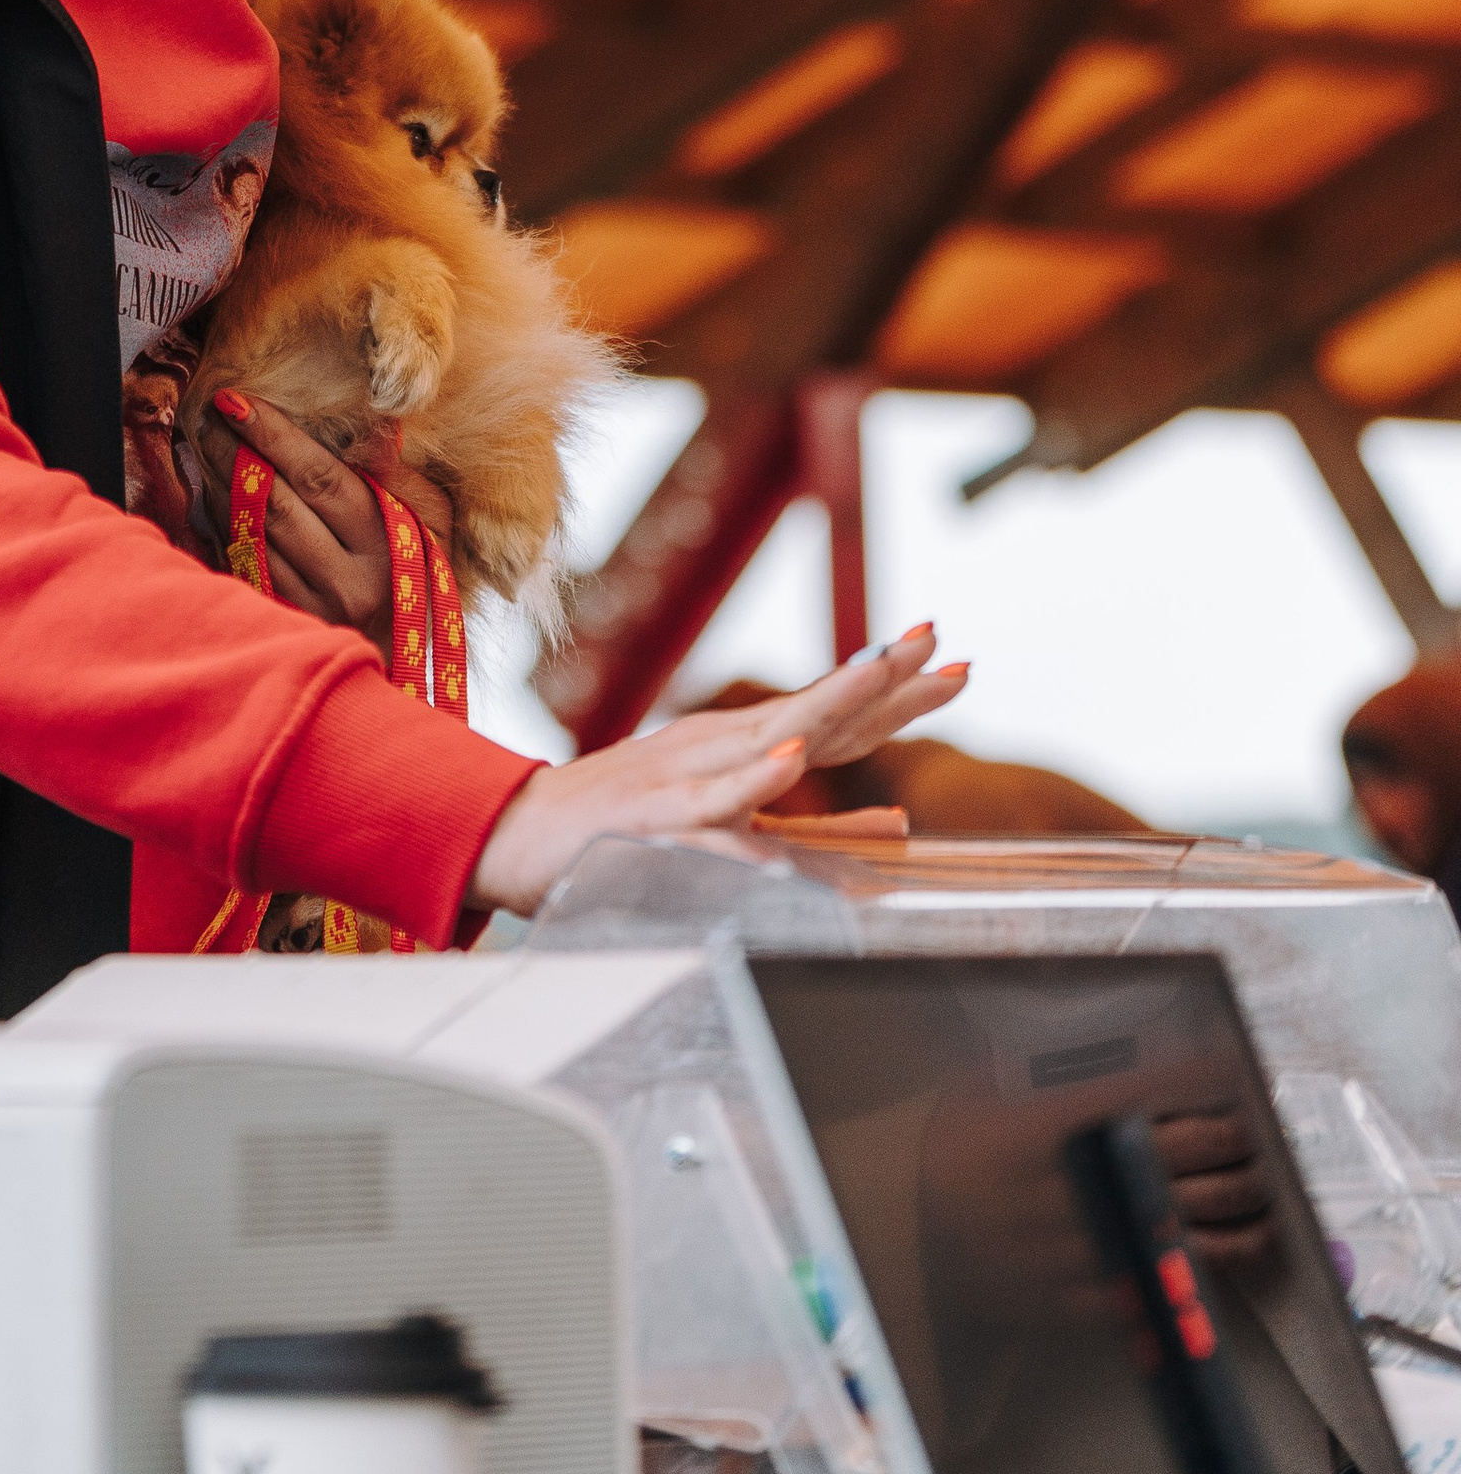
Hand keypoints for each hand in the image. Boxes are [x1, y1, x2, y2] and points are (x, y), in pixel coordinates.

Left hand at [202, 388, 452, 669]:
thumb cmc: (418, 566)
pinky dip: (224, 523)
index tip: (236, 400)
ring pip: (252, 534)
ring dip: (222, 486)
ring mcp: (312, 607)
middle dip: (235, 453)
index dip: (274, 436)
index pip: (320, 478)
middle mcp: (347, 581)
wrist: (403, 646)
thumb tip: (378, 425)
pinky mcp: (286, 620)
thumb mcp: (431, 519)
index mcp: (385, 545)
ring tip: (208, 446)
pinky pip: (243, 563)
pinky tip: (216, 493)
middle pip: (276, 503)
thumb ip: (402, 474)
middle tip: (210, 416)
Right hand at [469, 624, 967, 916]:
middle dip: (881, 676)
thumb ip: (821, 833)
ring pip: (772, 737)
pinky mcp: (659, 817)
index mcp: (746, 748)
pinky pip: (713, 799)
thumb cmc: (625, 827)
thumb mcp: (736, 823)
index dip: (898, 690)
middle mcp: (724, 747)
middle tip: (937, 640)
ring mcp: (691, 776)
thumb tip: (904, 827)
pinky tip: (789, 758)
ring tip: (882, 669)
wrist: (517, 833)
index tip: (956, 661)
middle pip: (819, 710)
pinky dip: (752, 779)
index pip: (838, 716)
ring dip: (829, 703)